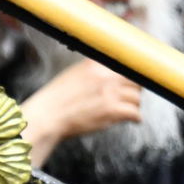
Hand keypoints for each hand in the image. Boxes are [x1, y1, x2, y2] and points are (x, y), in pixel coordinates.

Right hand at [20, 60, 142, 165]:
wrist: (47, 117)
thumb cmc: (58, 99)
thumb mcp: (75, 73)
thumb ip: (96, 70)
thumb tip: (113, 70)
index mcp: (97, 65)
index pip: (126, 63)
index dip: (133, 72)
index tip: (136, 78)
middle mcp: (106, 76)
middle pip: (135, 80)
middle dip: (135, 89)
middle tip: (132, 95)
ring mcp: (110, 93)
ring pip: (136, 98)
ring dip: (134, 104)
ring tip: (128, 109)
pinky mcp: (112, 110)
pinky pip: (135, 113)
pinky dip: (135, 118)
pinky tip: (133, 119)